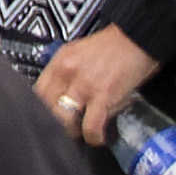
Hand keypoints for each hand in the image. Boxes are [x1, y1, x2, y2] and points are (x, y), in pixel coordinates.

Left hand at [32, 26, 157, 145]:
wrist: (139, 37)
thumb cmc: (114, 46)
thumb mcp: (80, 53)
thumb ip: (68, 74)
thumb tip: (62, 100)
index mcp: (60, 61)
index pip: (36, 92)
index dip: (40, 111)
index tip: (46, 120)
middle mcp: (68, 72)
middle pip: (46, 109)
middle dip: (54, 124)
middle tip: (64, 131)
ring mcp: (84, 84)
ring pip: (64, 121)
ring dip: (73, 132)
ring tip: (81, 134)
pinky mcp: (103, 95)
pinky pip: (90, 127)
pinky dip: (94, 137)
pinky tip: (98, 137)